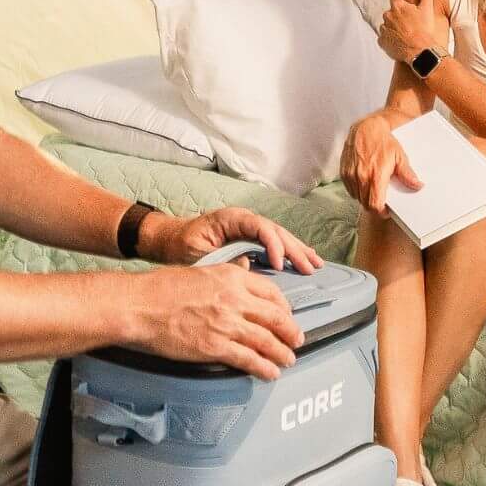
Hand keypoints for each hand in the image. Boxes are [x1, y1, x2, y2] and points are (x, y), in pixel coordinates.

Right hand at [124, 262, 302, 380]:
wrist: (139, 305)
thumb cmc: (161, 288)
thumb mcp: (201, 272)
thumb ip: (225, 279)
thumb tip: (240, 283)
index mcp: (232, 277)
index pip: (272, 293)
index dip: (284, 308)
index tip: (287, 315)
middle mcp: (235, 299)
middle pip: (276, 318)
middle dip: (291, 332)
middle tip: (297, 340)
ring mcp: (226, 324)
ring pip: (267, 341)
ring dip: (282, 353)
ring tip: (288, 360)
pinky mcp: (215, 347)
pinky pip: (249, 359)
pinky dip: (264, 368)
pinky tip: (270, 373)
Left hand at [144, 205, 322, 274]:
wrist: (169, 240)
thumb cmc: (181, 245)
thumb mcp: (198, 252)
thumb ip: (222, 257)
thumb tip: (247, 265)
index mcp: (231, 218)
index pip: (260, 227)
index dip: (272, 244)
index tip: (278, 264)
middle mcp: (243, 219)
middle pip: (275, 231)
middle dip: (293, 249)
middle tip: (309, 267)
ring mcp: (247, 228)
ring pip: (279, 236)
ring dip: (297, 249)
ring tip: (315, 263)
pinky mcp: (249, 238)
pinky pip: (274, 242)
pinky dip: (289, 251)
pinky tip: (304, 258)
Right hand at [338, 111, 421, 213]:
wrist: (365, 128)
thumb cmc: (382, 141)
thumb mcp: (399, 156)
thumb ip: (407, 174)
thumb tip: (417, 185)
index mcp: (375, 176)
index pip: (375, 205)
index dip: (381, 212)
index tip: (386, 211)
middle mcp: (360, 177)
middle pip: (365, 204)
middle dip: (374, 206)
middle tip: (381, 201)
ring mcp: (350, 175)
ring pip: (357, 197)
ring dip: (365, 198)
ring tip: (373, 190)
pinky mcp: (344, 172)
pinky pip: (350, 189)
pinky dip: (357, 190)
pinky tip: (364, 183)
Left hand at [378, 0, 447, 64]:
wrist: (421, 52)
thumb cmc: (424, 30)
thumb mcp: (427, 8)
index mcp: (398, 6)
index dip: (402, 5)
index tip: (409, 11)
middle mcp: (388, 16)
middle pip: (390, 13)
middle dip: (397, 17)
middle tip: (409, 25)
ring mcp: (384, 29)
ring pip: (387, 25)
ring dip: (393, 28)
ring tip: (405, 35)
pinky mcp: (382, 42)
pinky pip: (384, 39)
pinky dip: (389, 40)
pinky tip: (400, 43)